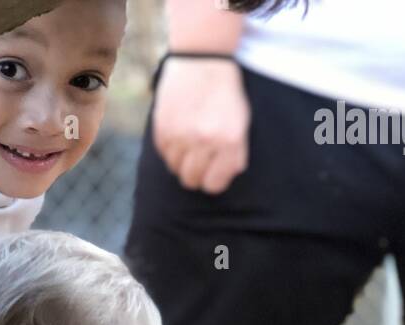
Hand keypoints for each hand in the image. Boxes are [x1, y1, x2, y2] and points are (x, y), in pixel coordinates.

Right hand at [153, 58, 250, 193]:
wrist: (203, 59)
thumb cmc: (225, 94)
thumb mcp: (241, 123)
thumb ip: (234, 154)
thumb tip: (221, 179)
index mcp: (229, 141)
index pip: (214, 184)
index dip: (213, 180)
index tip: (212, 171)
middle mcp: (204, 141)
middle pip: (191, 180)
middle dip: (196, 174)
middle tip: (199, 160)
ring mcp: (182, 135)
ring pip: (175, 168)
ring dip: (182, 160)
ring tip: (189, 141)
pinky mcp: (163, 127)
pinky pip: (164, 153)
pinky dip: (171, 147)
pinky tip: (179, 131)